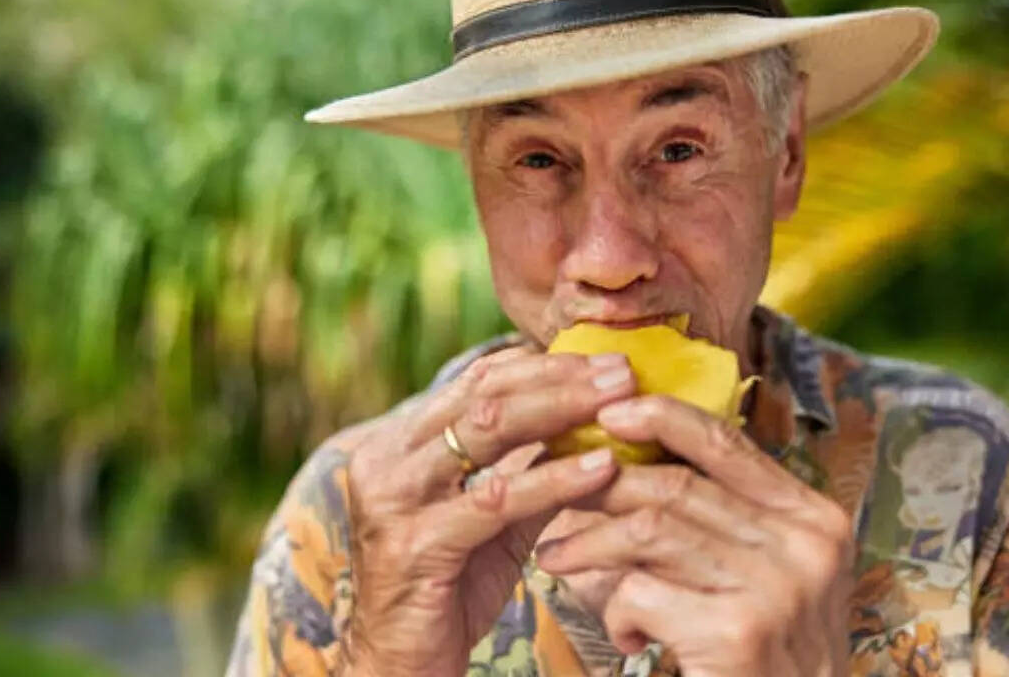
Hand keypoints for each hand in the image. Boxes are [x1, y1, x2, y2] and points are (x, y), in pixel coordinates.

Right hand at [341, 347, 634, 675]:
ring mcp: (395, 499)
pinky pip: (497, 499)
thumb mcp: (494, 517)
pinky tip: (600, 469)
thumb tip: (594, 422)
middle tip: (621, 373)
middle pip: (484, 395)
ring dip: (562, 412)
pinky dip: (554, 479)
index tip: (602, 362)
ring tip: (618, 405)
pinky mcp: (415, 543)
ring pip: (487, 432)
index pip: (476, 380)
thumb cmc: (450, 586)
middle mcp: (388, 459)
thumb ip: (529, 468)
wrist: (402, 663)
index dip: (543, 366)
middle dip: (560, 379)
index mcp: (401, 442)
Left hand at [534, 395, 854, 676]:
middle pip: (676, 486)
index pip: (728, 442)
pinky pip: (640, 594)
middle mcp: (804, 546)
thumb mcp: (773, 577)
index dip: (662, 418)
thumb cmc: (771, 657)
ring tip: (557, 558)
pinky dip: (616, 613)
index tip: (608, 414)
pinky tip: (627, 636)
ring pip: (648, 531)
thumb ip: (729, 521)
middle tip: (554, 492)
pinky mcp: (737, 633)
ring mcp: (775, 589)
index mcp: (815, 519)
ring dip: (589, 545)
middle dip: (601, 487)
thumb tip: (635, 460)